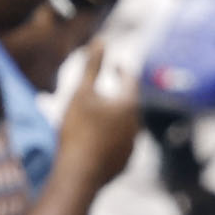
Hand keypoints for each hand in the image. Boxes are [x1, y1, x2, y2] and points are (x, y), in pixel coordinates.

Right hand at [55, 46, 148, 196]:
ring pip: (127, 125)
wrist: (79, 175)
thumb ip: (92, 66)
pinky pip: (121, 143)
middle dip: (121, 92)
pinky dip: (113, 135)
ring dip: (117, 115)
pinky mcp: (124, 163)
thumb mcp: (81, 93)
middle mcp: (136, 126)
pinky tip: (103, 137)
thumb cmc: (78, 130)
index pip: (130, 81)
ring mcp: (132, 146)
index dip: (123, 70)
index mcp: (129, 106)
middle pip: (131, 103)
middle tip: (115, 84)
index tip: (118, 65)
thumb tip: (101, 40)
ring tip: (106, 111)